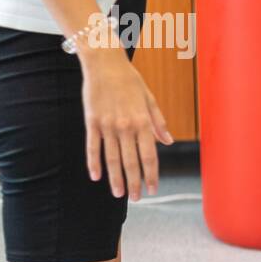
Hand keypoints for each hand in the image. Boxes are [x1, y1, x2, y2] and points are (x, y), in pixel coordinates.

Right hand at [79, 24, 173, 200]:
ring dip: (116, 178)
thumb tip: (168, 142)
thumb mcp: (150, 99)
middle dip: (135, 182)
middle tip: (136, 198)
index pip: (149, 156)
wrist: (104, 63)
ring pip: (112, 158)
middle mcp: (126, 127)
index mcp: (143, 122)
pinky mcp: (92, 122)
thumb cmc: (130, 80)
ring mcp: (107, 125)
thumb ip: (158, 123)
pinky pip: (92, 146)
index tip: (153, 189)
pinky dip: (93, 163)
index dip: (152, 175)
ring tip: (119, 194)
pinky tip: (96, 176)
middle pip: (131, 162)